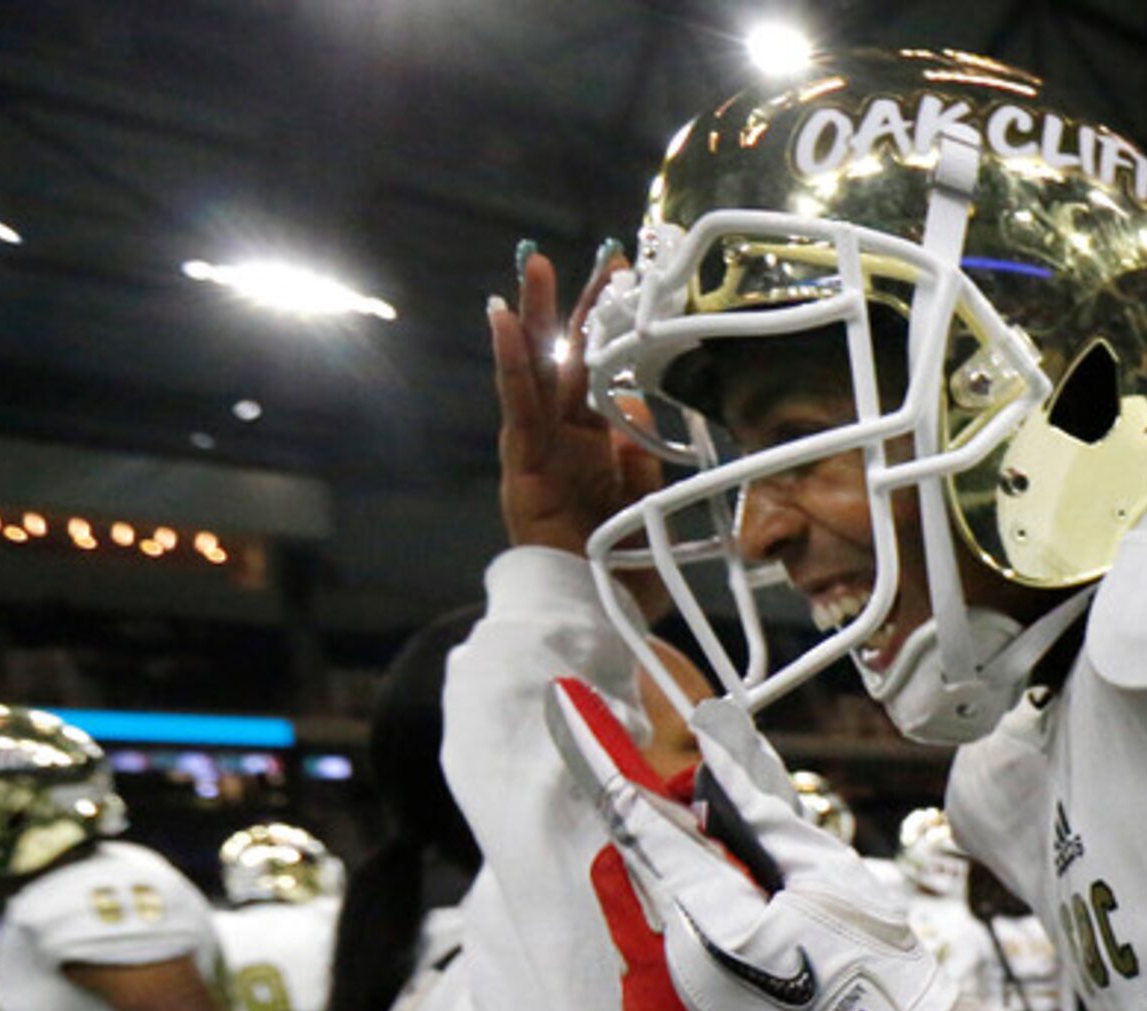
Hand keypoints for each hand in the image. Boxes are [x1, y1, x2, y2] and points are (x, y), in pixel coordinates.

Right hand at [488, 243, 659, 563]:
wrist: (592, 618)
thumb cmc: (617, 570)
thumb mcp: (644, 501)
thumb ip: (639, 453)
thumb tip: (639, 402)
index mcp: (595, 445)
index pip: (606, 374)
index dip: (619, 333)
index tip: (635, 286)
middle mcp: (564, 439)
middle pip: (572, 360)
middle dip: (582, 307)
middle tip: (600, 256)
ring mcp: (540, 448)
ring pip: (538, 370)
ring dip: (535, 315)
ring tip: (533, 264)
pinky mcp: (521, 464)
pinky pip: (516, 406)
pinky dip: (509, 362)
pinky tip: (502, 320)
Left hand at [546, 677, 1011, 1010]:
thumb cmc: (881, 979)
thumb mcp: (831, 876)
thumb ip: (754, 811)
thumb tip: (704, 749)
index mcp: (709, 929)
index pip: (635, 822)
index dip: (600, 759)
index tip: (565, 705)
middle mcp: (662, 985)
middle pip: (630, 878)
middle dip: (666, 855)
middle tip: (738, 864)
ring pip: (642, 935)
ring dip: (682, 918)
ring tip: (765, 948)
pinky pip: (654, 992)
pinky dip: (689, 975)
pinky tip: (756, 995)